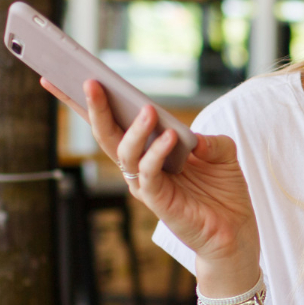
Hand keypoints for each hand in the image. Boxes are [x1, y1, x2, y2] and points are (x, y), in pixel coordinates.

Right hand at [42, 79, 258, 272]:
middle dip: (95, 107)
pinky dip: (156, 153)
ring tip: (147, 110)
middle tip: (89, 82)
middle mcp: (140, 166)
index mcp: (147, 149)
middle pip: (108, 134)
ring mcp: (146, 184)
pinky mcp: (158, 201)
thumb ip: (210, 139)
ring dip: (134, 130)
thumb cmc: (223, 191)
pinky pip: (149, 174)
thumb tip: (192, 137)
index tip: (68, 73)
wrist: (235, 231)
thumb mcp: (223, 153)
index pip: (113, 122)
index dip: (87, 101)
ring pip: (125, 153)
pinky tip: (170, 136)